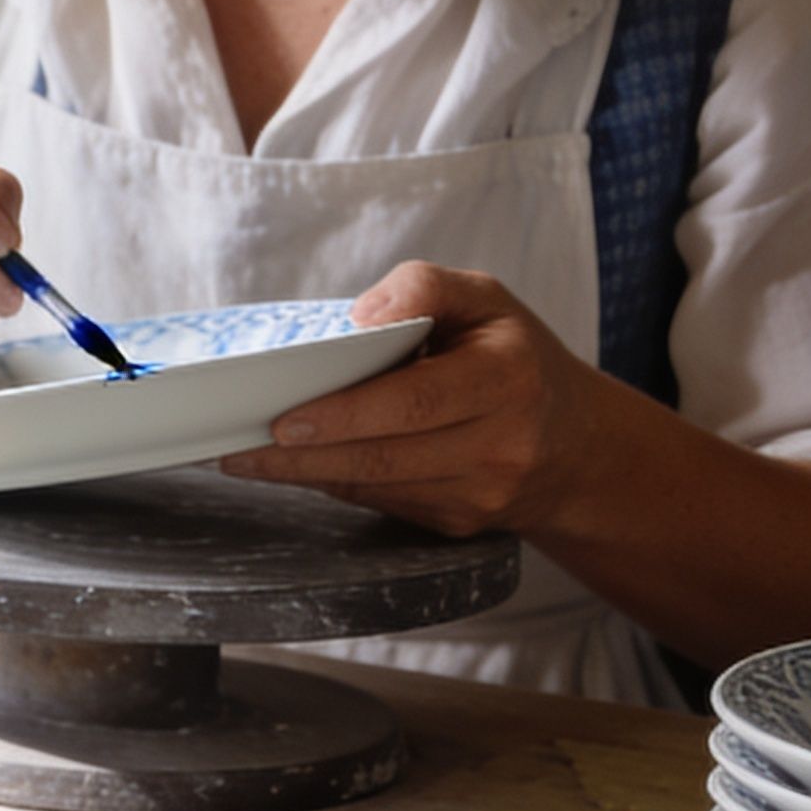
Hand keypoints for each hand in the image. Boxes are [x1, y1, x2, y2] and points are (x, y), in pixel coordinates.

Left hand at [216, 262, 631, 536]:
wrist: (575, 444)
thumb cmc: (512, 357)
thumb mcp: (484, 300)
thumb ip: (424, 288)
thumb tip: (361, 315)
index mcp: (509, 377)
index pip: (417, 400)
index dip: (346, 413)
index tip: (283, 419)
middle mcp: (503, 443)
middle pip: (385, 455)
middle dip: (301, 455)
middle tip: (235, 445)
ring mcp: (482, 492)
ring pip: (376, 486)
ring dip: (303, 475)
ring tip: (244, 456)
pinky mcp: (459, 523)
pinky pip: (382, 501)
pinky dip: (333, 483)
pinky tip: (295, 467)